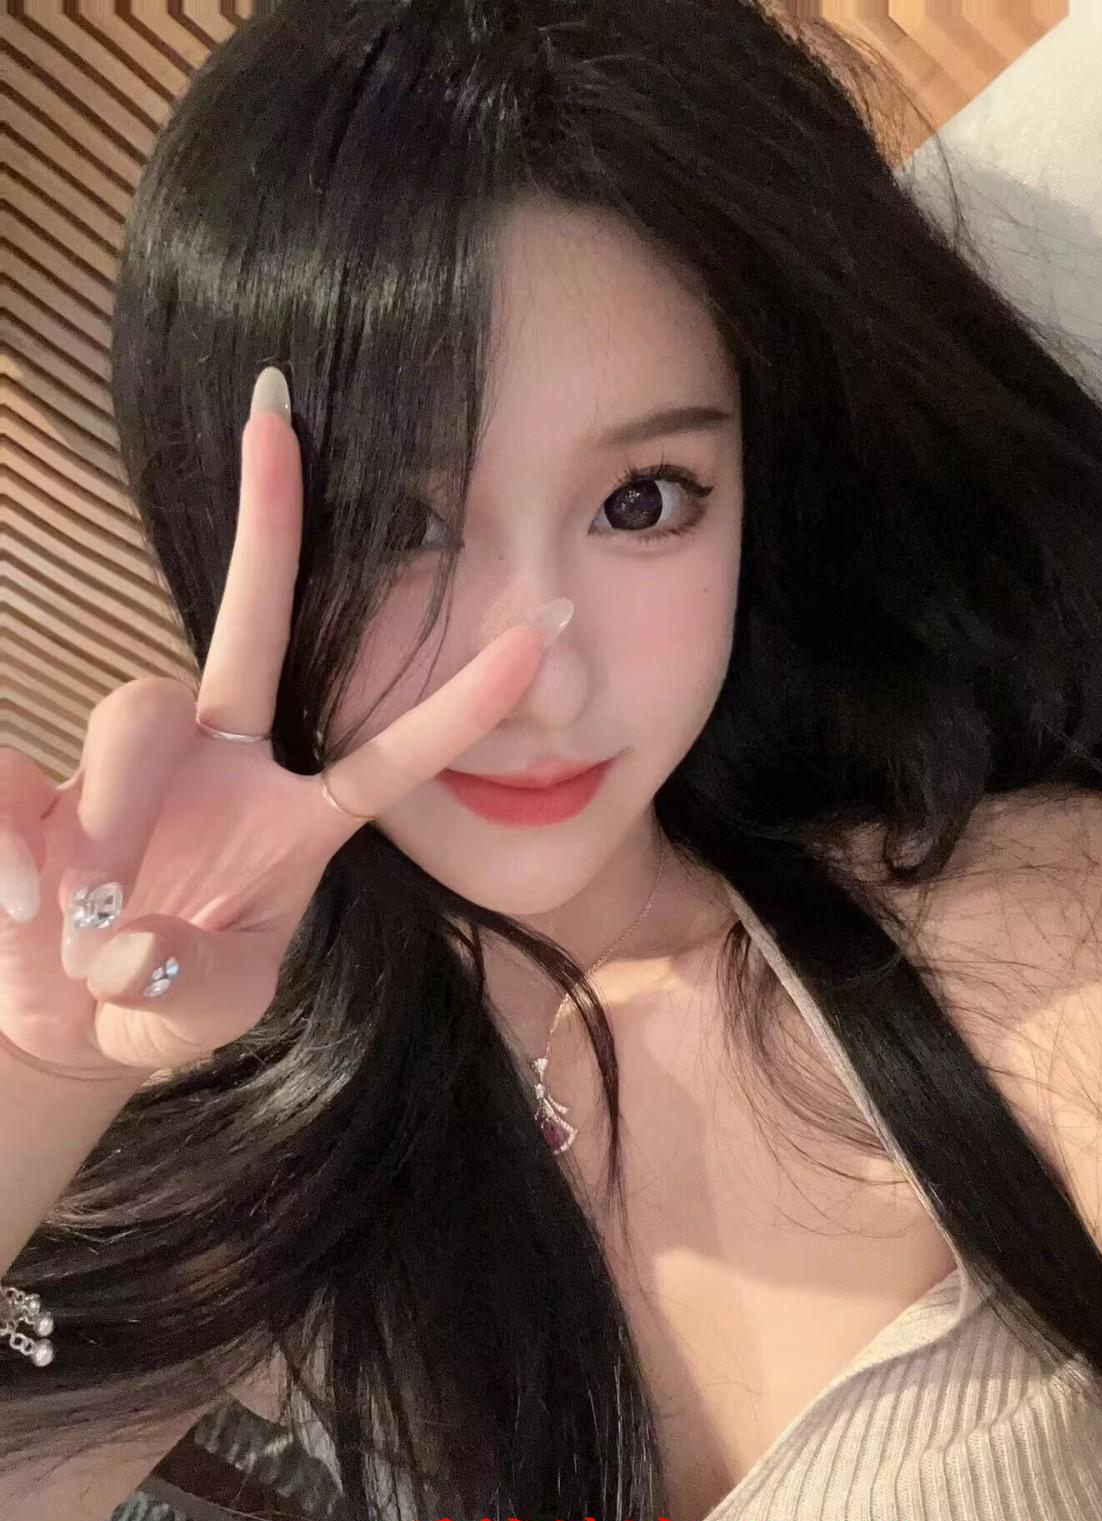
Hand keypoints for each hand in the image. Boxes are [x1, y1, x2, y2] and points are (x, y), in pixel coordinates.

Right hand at [0, 374, 570, 1084]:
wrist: (66, 1015)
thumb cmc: (164, 999)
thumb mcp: (198, 1016)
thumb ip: (190, 987)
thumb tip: (136, 944)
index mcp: (295, 818)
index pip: (390, 754)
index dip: (461, 702)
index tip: (543, 631)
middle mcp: (224, 763)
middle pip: (251, 632)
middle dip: (269, 524)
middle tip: (276, 417)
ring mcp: (133, 762)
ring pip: (134, 711)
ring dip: (115, 812)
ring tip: (90, 917)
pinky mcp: (37, 779)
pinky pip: (17, 770)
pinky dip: (11, 838)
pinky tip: (20, 906)